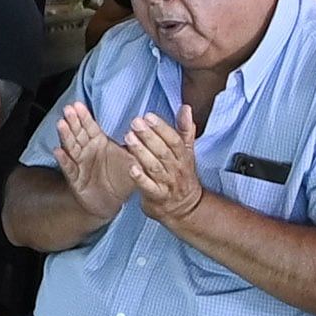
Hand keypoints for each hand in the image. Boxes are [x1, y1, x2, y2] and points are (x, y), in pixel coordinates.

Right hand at [46, 97, 139, 226]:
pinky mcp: (75, 178)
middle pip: (78, 133)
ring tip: (61, 124)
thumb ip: (136, 146)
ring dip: (65, 135)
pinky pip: (69, 168)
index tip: (78, 105)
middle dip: (73, 121)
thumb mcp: (133, 160)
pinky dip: (63, 160)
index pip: (90, 126)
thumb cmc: (120, 178)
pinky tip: (59, 151)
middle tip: (68, 110)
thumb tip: (144, 129)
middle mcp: (87, 150)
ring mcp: (79, 163)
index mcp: (99, 142)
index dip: (84, 116)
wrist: (111, 202)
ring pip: (71, 147)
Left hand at [117, 109, 211, 237]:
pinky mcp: (157, 196)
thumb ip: (185, 129)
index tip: (148, 116)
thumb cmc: (182, 175)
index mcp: (183, 156)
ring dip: (141, 152)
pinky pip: (148, 186)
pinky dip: (140, 177)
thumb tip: (186, 107)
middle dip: (149, 136)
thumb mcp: (187, 152)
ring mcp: (167, 183)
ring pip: (154, 166)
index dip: (161, 127)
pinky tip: (130, 167)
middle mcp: (176, 169)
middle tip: (135, 122)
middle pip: (163, 151)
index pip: (173, 140)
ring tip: (128, 138)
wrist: (185, 208)